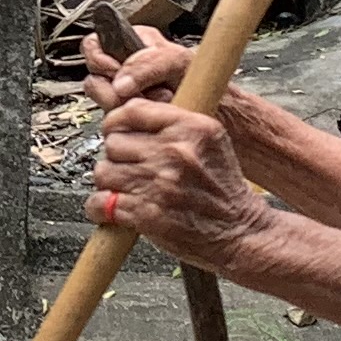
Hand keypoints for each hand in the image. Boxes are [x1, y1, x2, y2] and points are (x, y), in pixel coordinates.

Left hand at [80, 33, 290, 284]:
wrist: (240, 230)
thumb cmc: (223, 188)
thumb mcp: (212, 140)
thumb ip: (176, 122)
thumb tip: (129, 112)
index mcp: (191, 128)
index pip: (131, 110)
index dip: (117, 123)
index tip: (118, 132)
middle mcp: (175, 152)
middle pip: (113, 142)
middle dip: (117, 156)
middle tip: (129, 167)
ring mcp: (159, 183)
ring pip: (104, 171)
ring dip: (109, 183)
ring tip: (126, 189)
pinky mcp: (146, 214)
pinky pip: (100, 203)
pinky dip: (100, 208)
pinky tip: (113, 209)